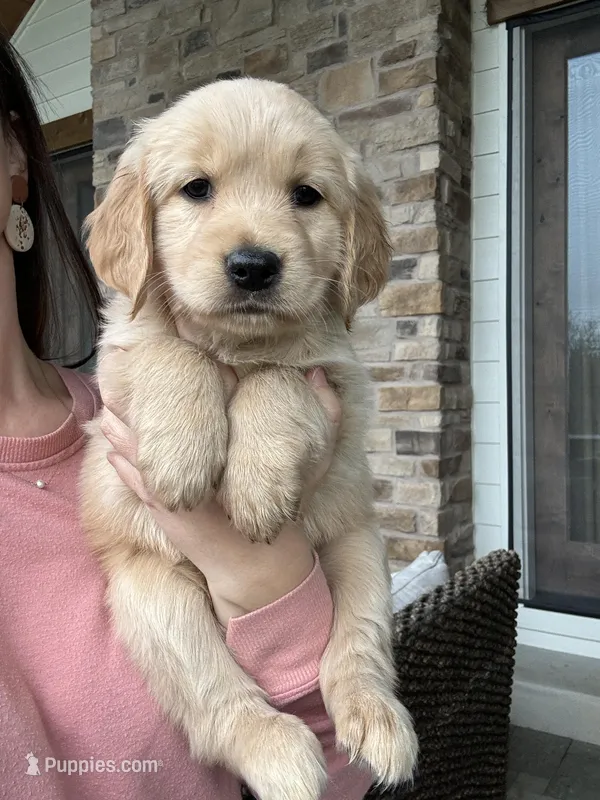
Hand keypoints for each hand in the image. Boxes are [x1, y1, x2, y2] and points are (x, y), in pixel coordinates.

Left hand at [100, 364, 340, 624]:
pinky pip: (133, 471)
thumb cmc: (289, 507)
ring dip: (125, 416)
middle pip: (166, 411)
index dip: (188, 369)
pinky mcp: (160, 503)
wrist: (261, 563)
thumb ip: (325, 413)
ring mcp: (177, 480)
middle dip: (145, 389)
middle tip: (125, 360)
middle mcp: (205, 454)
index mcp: (236, 437)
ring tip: (110, 391)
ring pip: (142, 439)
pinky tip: (109, 432)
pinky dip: (119, 450)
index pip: (206, 394)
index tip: (172, 349)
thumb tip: (316, 373)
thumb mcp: (313, 460)